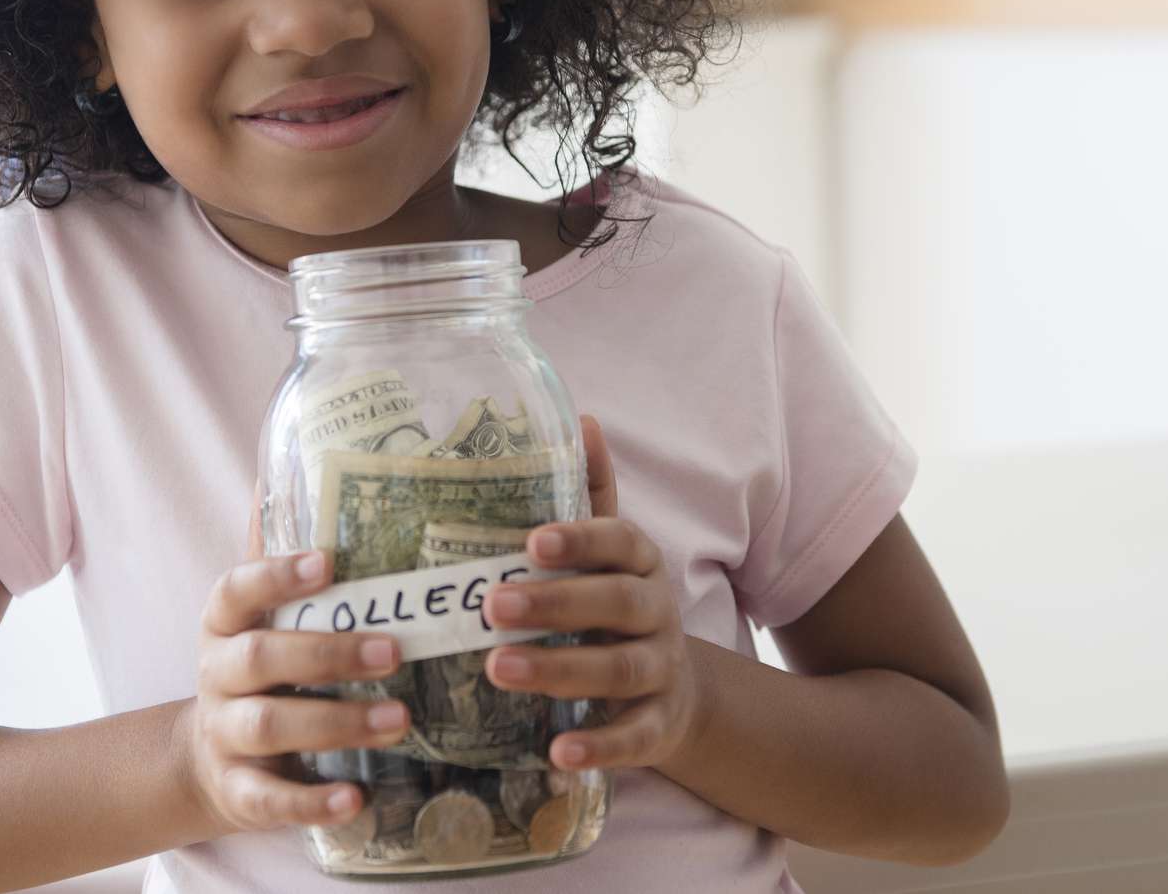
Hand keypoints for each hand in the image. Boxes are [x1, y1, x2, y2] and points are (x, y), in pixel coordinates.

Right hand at [187, 549, 412, 835]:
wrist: (207, 761)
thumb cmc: (256, 672)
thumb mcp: (258, 618)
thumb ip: (273, 554)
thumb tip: (282, 470)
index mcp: (222, 625)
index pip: (235, 590)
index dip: (276, 575)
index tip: (328, 563)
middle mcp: (217, 676)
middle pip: (261, 657)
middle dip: (329, 654)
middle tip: (394, 652)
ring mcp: (223, 735)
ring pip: (270, 725)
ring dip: (337, 722)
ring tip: (399, 719)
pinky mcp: (237, 791)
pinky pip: (269, 799)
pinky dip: (312, 801)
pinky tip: (356, 797)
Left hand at [482, 415, 701, 771]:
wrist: (677, 690)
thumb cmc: (616, 606)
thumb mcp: (609, 552)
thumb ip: (591, 492)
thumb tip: (580, 415)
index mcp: (640, 562)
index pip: (619, 540)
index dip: (579, 540)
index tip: (531, 541)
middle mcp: (657, 611)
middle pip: (614, 603)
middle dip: (553, 603)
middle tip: (490, 606)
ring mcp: (662, 669)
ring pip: (619, 667)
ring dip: (558, 668)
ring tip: (498, 669)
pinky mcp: (659, 726)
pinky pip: (635, 737)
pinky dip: (600, 746)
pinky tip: (558, 752)